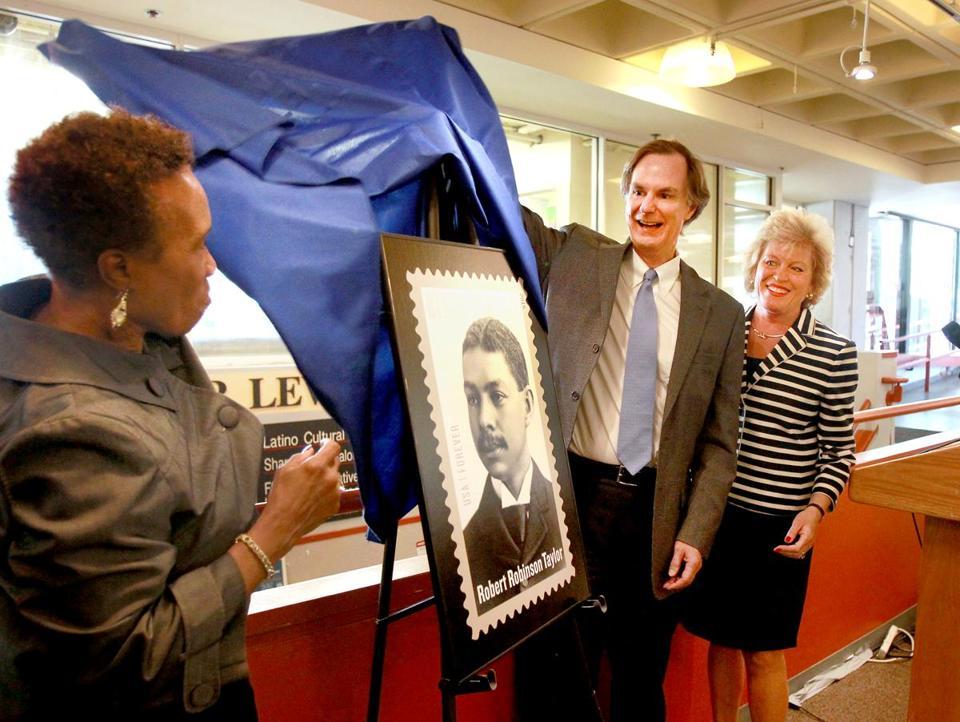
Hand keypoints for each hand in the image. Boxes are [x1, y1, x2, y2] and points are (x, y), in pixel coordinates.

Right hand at [253, 440, 342, 560]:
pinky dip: (326, 492)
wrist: (283, 523)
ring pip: (335, 477)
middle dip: (325, 462)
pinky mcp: (335, 504)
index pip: (333, 447)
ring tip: (309, 488)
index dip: (328, 443)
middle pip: (335, 461)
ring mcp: (335, 492)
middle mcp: (330, 477)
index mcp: (317, 465)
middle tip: (312, 469)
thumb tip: (311, 451)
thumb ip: (300, 457)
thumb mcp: (284, 470)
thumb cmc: (281, 496)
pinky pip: (334, 492)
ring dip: (325, 478)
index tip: (323, 444)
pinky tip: (312, 498)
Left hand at [663, 540, 702, 590]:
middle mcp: (696, 567)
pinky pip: (687, 575)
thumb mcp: (678, 550)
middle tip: (666, 586)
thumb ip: (675, 563)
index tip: (668, 586)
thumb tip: (671, 574)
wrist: (693, 536)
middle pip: (687, 581)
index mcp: (693, 563)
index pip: (686, 579)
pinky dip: (680, 578)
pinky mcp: (693, 566)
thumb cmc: (686, 541)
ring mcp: (696, 567)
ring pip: (687, 579)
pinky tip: (673, 579)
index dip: (676, 584)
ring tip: (668, 584)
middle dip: (676, 585)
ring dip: (678, 582)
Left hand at [773, 507, 820, 559]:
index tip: (777, 548)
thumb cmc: (806, 517)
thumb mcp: (797, 522)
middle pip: (797, 553)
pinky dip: (792, 553)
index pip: (796, 548)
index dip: (786, 549)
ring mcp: (809, 545)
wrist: (814, 516)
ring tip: (779, 550)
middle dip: (786, 553)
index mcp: (808, 537)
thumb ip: (792, 532)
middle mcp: (810, 543)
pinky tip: (786, 550)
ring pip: (799, 555)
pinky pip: (800, 552)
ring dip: (788, 554)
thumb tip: (786, 541)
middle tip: (776, 549)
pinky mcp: (807, 544)